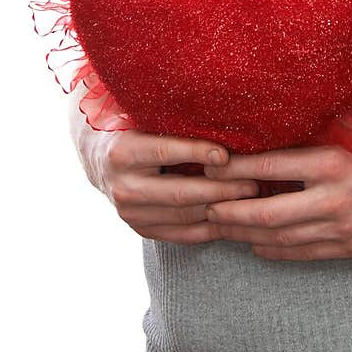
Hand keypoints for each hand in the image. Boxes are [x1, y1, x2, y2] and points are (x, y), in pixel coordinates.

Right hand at [70, 99, 259, 243]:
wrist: (99, 155)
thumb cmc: (135, 125)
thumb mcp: (146, 116)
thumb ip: (174, 119)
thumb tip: (222, 115)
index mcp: (122, 152)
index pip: (165, 152)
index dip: (197, 153)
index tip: (226, 154)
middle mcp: (122, 187)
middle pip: (179, 193)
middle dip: (220, 189)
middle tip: (251, 184)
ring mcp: (130, 214)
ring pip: (183, 217)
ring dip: (220, 211)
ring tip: (249, 201)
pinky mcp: (141, 230)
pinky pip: (181, 236)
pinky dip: (208, 230)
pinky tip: (232, 220)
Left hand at [203, 120, 351, 259]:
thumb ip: (318, 113)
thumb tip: (275, 97)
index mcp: (332, 159)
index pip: (268, 167)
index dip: (233, 170)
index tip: (208, 166)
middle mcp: (335, 197)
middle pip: (265, 212)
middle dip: (228, 211)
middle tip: (203, 204)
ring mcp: (342, 227)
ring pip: (279, 238)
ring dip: (245, 234)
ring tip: (220, 226)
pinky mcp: (351, 246)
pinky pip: (302, 253)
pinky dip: (274, 250)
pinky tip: (255, 243)